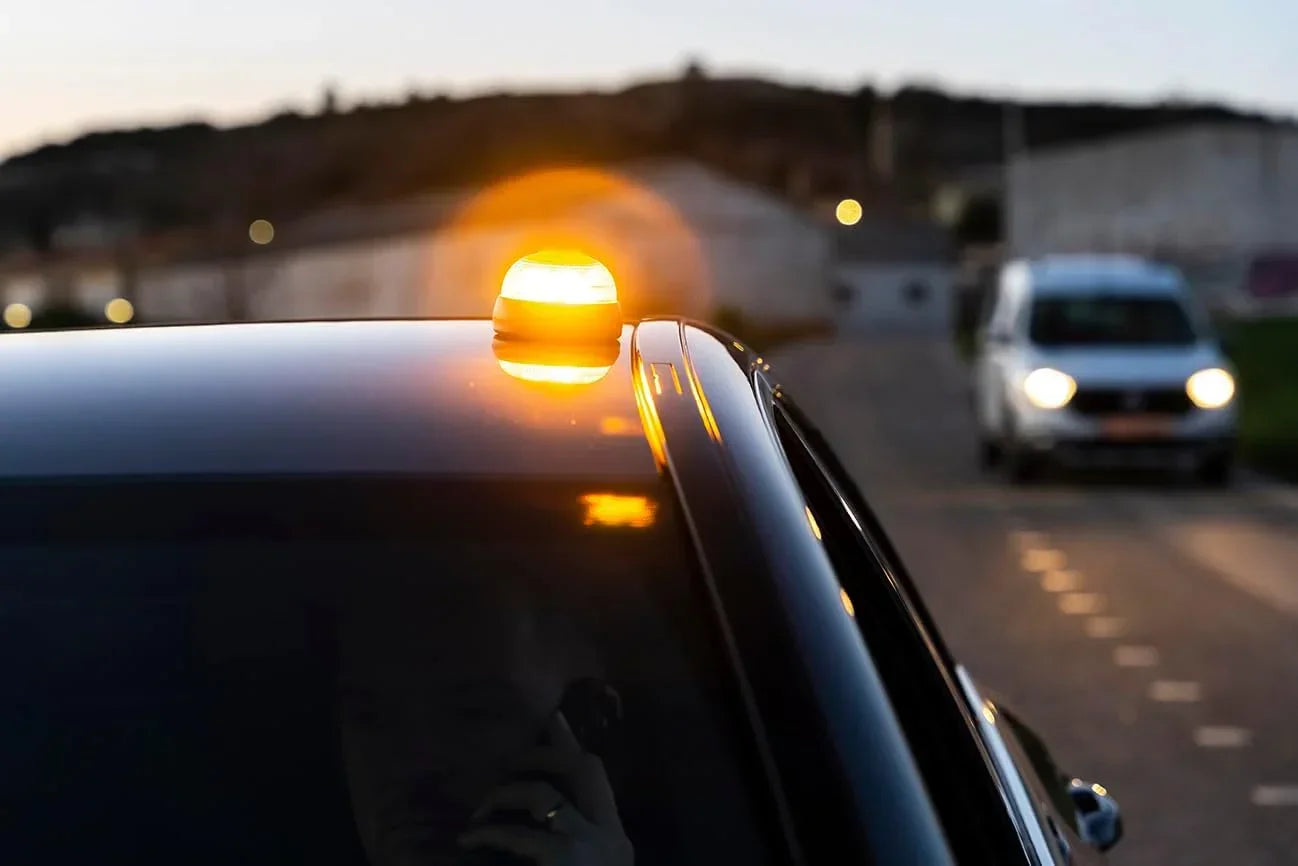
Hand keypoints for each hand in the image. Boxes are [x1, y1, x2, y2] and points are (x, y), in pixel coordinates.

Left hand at [458, 713, 632, 865]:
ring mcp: (591, 850)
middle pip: (583, 768)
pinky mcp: (565, 860)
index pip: (598, 779)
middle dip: (543, 753)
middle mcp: (611, 841)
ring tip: (480, 812)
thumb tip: (533, 818)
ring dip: (505, 793)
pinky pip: (520, 832)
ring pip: (544, 794)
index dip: (573, 746)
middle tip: (507, 762)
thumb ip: (563, 846)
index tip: (553, 717)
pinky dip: (491, 830)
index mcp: (617, 846)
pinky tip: (471, 838)